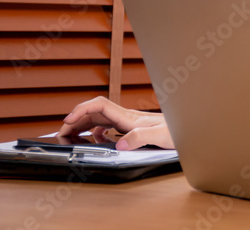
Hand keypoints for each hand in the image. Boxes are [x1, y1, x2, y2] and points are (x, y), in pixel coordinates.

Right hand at [57, 96, 173, 149]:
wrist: (188, 129)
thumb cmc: (177, 131)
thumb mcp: (160, 136)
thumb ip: (139, 138)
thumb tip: (119, 144)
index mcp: (128, 117)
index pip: (100, 106)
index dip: (82, 110)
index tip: (68, 121)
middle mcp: (125, 117)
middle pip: (94, 113)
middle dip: (75, 120)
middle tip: (61, 135)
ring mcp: (127, 122)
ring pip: (98, 119)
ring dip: (82, 126)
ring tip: (70, 137)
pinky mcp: (129, 128)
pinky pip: (106, 127)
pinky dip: (95, 132)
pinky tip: (94, 140)